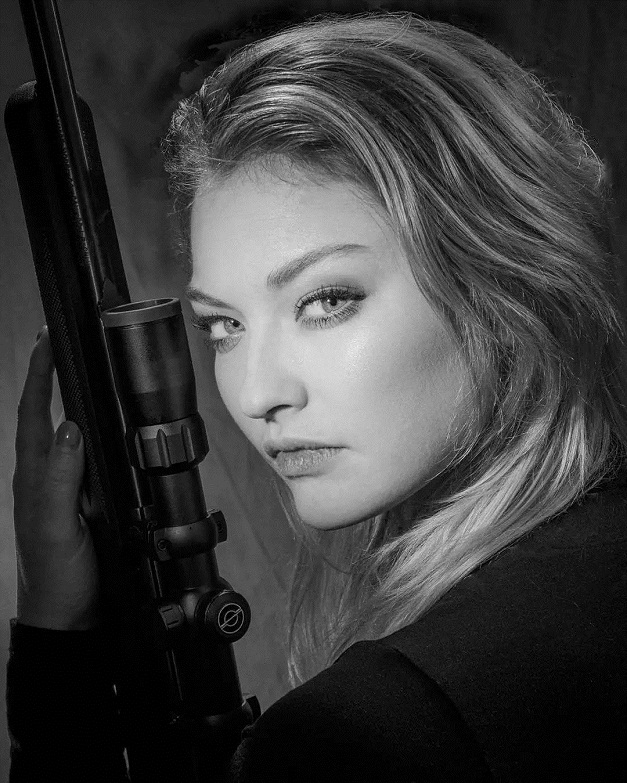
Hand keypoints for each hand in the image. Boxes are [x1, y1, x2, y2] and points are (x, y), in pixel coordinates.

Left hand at [12, 326, 99, 629]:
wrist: (70, 617)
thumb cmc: (56, 577)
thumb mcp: (56, 528)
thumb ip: (61, 480)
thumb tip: (69, 428)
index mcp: (35, 476)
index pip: (34, 412)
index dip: (39, 373)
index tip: (48, 338)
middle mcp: (47, 476)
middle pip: (46, 414)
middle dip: (51, 374)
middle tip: (65, 342)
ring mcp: (65, 488)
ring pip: (67, 433)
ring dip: (72, 400)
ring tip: (85, 372)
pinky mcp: (84, 502)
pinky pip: (89, 458)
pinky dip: (95, 434)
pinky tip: (107, 430)